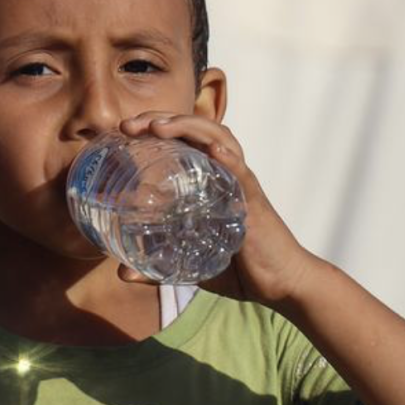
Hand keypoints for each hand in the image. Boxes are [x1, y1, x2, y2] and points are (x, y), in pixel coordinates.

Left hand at [116, 112, 319, 310]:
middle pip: (196, 130)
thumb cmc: (242, 270)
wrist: (282, 285)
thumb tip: (122, 273)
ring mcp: (242, 186)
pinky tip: (215, 150)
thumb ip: (157, 269)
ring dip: (189, 127)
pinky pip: (243, 174)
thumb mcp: (191, 267)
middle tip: (127, 125)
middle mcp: (226, 175)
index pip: (183, 140)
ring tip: (160, 126)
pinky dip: (230, 159)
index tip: (123, 130)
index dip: (155, 127)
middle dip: (161, 119)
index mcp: (211, 181)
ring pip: (219, 140)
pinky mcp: (255, 203)